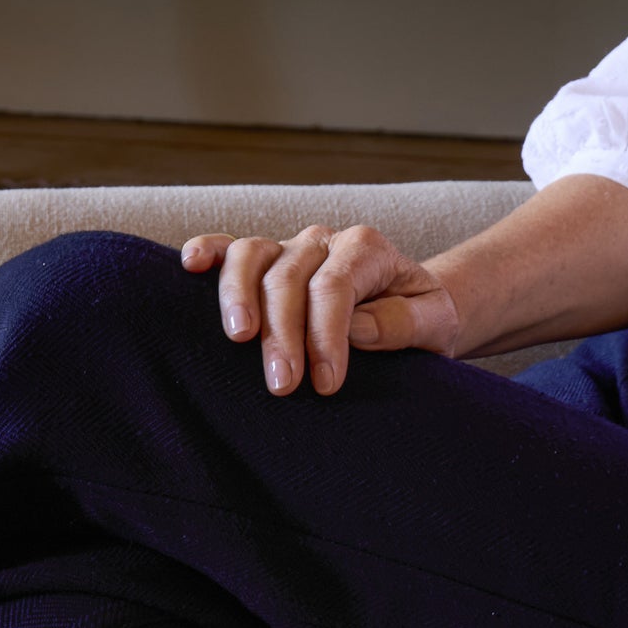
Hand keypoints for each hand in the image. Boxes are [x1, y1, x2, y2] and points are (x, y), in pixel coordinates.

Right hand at [180, 222, 460, 397]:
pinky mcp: (266, 262)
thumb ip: (402, 323)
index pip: (335, 287)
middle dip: (283, 334)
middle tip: (283, 386)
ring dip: (239, 299)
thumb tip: (354, 329)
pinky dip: (208, 253)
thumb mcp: (436, 323)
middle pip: (289, 278)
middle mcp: (324, 242)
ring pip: (251, 256)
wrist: (414, 309)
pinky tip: (191, 267)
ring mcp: (289, 248)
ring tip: (238, 341)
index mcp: (368, 250)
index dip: (326, 336)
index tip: (326, 384)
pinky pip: (229, 248)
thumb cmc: (423, 320)